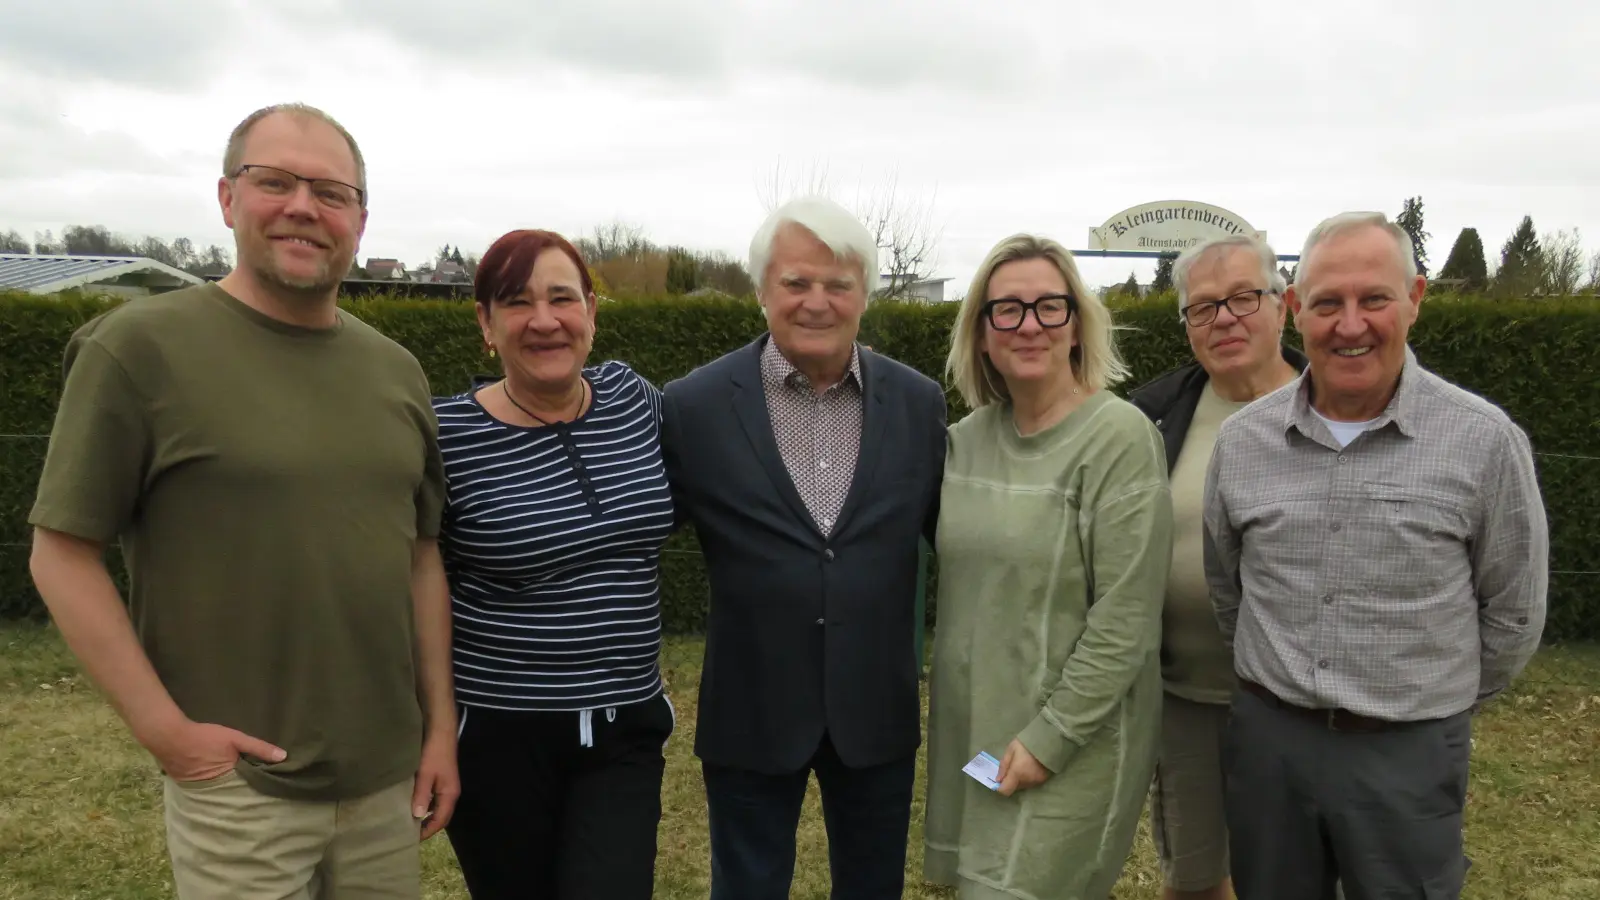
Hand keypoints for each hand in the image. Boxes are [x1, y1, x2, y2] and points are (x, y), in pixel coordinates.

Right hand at [145, 718, 285, 782]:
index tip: (272, 791)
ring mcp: (200, 790)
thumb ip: (258, 748)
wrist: (169, 737)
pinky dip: (215, 786)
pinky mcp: (189, 786)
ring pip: (220, 792)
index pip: (247, 790)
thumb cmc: (205, 738)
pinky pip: (207, 789)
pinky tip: (222, 782)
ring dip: (229, 790)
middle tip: (262, 793)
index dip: (258, 789)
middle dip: (245, 793)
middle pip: (233, 793)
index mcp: (227, 781)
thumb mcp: (235, 739)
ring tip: (245, 789)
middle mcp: (214, 791)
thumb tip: (283, 757)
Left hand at [412, 731, 459, 840]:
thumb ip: (421, 795)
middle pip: (441, 817)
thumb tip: (416, 817)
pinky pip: (433, 798)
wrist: (440, 731)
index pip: (440, 821)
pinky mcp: (440, 779)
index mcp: (449, 795)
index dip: (427, 832)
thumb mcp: (425, 774)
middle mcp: (450, 793)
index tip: (412, 840)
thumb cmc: (434, 753)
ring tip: (409, 823)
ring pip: (436, 808)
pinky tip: (412, 804)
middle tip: (410, 835)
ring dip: (425, 816)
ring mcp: (446, 786)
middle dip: (428, 827)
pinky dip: (424, 805)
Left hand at [996, 739, 1050, 796]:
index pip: (1005, 791)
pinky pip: (1031, 783)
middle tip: (1012, 768)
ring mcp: (1036, 781)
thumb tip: (998, 779)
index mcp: (1016, 773)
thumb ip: (1004, 766)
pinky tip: (1029, 767)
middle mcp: (1026, 781)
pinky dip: (1028, 778)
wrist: (1047, 741)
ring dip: (1019, 780)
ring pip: (1023, 786)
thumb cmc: (1025, 744)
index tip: (1000, 780)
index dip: (1000, 788)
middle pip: (1014, 788)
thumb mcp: (1011, 750)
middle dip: (1011, 781)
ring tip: (1022, 766)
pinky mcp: (1043, 780)